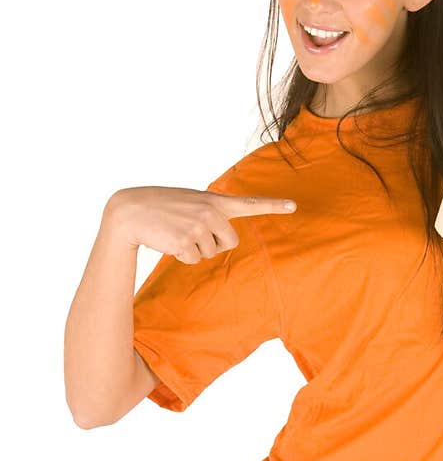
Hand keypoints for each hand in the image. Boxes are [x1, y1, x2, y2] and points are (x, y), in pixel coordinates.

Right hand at [104, 185, 297, 261]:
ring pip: (210, 253)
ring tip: (176, 232)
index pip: (249, 203)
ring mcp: (198, 226)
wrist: (130, 210)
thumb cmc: (162, 206)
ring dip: (194, 249)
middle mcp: (210, 211)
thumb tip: (222, 240)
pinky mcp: (185, 242)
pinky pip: (193, 260)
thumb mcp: (191, 202)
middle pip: (229, 243)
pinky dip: (182, 255)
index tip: (294, 206)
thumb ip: (211, 213)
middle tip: (190, 231)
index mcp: (214, 200)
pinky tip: (168, 240)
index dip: (273, 205)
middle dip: (213, 244)